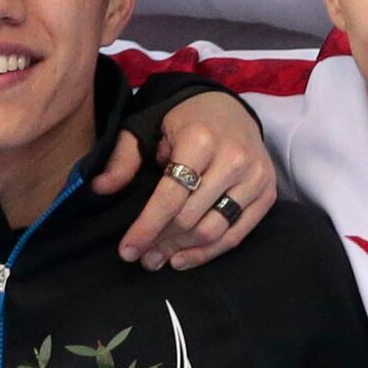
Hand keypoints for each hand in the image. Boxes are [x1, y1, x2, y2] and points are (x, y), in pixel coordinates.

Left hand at [94, 89, 277, 268]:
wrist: (229, 107)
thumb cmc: (183, 120)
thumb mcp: (147, 126)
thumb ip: (124, 157)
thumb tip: (99, 188)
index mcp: (200, 139)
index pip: (170, 196)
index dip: (146, 227)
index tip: (126, 250)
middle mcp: (233, 158)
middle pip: (190, 217)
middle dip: (161, 242)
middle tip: (142, 258)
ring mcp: (255, 177)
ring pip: (214, 229)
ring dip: (182, 251)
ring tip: (159, 259)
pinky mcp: (268, 192)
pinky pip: (237, 234)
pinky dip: (209, 252)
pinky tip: (184, 259)